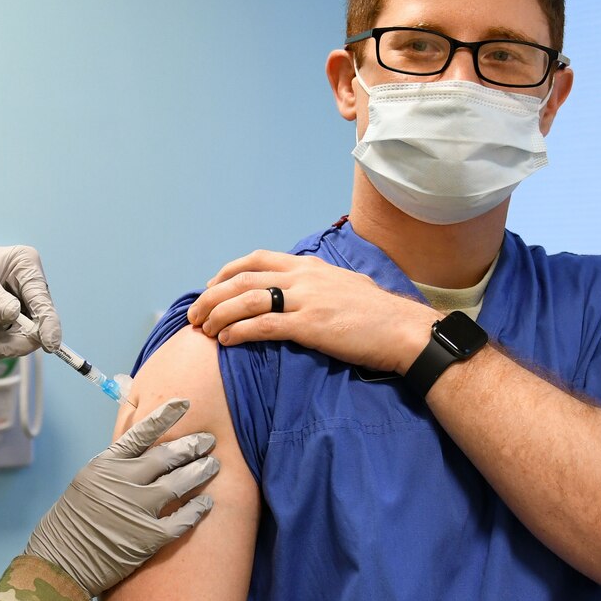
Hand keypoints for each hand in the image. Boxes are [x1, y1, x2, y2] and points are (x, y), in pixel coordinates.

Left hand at [0, 245, 59, 359]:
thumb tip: (12, 315)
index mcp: (26, 267)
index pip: (42, 299)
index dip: (49, 323)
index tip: (49, 344)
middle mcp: (28, 290)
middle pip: (38, 325)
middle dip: (16, 342)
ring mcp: (21, 310)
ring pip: (24, 339)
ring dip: (2, 349)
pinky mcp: (9, 327)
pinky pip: (10, 346)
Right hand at [26, 400, 219, 596]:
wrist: (60, 563)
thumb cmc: (71, 523)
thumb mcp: (87, 482)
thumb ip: (115, 467)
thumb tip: (144, 452)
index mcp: (105, 465)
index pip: (140, 433)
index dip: (165, 417)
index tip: (184, 404)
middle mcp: (123, 482)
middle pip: (166, 457)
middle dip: (192, 446)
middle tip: (208, 440)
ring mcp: (137, 509)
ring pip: (179, 483)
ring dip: (200, 472)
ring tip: (214, 465)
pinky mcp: (149, 537)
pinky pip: (183, 519)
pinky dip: (198, 509)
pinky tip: (207, 503)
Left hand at [187, 251, 435, 372]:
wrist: (404, 330)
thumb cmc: (377, 315)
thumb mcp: (343, 287)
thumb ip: (316, 286)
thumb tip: (298, 295)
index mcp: (309, 266)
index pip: (255, 260)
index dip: (226, 274)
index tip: (211, 289)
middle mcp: (303, 277)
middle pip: (242, 279)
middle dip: (212, 296)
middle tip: (196, 315)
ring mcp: (306, 299)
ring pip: (247, 300)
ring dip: (219, 314)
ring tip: (204, 330)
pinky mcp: (310, 325)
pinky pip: (264, 325)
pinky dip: (239, 331)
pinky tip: (226, 340)